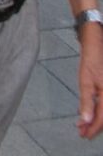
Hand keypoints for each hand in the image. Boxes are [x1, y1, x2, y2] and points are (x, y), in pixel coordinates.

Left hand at [78, 23, 102, 138]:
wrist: (96, 42)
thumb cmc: (92, 59)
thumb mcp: (86, 80)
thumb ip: (86, 101)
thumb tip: (85, 121)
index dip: (93, 129)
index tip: (83, 135)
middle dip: (94, 126)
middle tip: (81, 131)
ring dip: (95, 119)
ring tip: (82, 124)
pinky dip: (97, 109)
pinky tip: (88, 111)